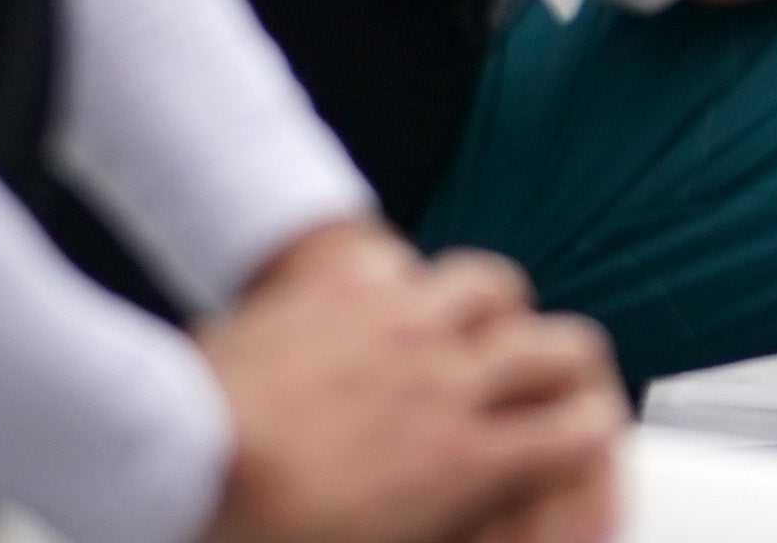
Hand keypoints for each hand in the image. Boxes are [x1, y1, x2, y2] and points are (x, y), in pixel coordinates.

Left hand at [200, 223, 623, 542]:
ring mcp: (399, 322)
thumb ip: (437, 525)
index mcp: (461, 460)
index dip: (599, 443)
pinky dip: (408, 280)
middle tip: (562, 385)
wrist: (177, 450)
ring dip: (502, 309)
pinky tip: (394, 300)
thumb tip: (462, 525)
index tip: (589, 451)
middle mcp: (448, 380)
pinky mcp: (344, 289)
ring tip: (492, 324)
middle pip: (564, 347)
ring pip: (495, 286)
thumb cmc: (253, 521)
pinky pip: (401, 261)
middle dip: (574, 367)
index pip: (582, 430)